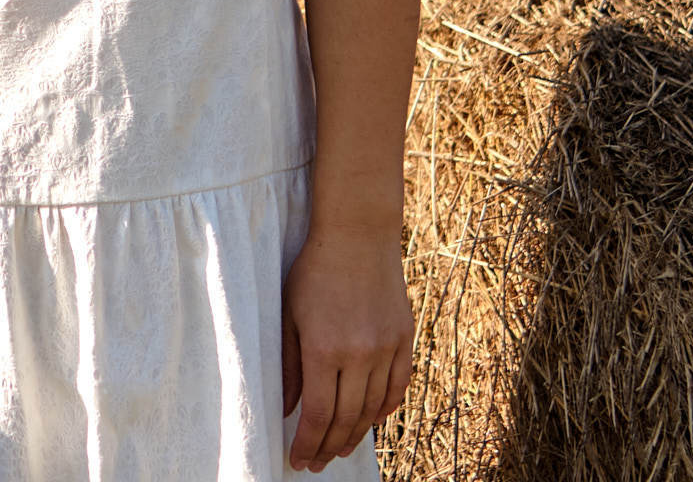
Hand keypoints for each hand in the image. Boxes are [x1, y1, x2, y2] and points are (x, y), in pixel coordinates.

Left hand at [281, 226, 413, 471]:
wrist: (358, 234)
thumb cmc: (315, 271)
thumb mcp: (290, 315)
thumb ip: (289, 365)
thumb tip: (287, 409)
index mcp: (323, 349)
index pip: (316, 414)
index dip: (307, 444)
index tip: (298, 461)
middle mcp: (358, 354)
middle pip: (345, 419)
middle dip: (329, 447)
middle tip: (317, 463)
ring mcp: (386, 348)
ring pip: (372, 409)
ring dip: (355, 435)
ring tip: (340, 448)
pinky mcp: (405, 339)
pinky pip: (397, 386)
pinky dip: (384, 409)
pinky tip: (371, 420)